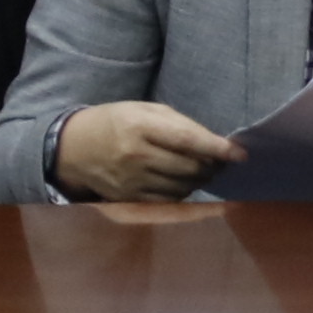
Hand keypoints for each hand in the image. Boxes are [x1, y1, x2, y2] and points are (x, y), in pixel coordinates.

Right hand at [54, 100, 241, 203]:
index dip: (217, 148)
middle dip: (212, 166)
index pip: (187, 140)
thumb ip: (179, 124)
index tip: (240, 154)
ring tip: (203, 170)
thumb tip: (217, 145)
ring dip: (200, 180)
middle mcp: (134, 155)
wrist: (71, 149)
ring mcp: (130, 181)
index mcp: (138, 126)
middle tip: (220, 161)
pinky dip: (184, 192)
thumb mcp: (143, 110)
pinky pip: (169, 201)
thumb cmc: (114, 123)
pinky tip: (183, 182)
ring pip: (183, 188)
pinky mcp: (128, 199)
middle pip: (189, 168)